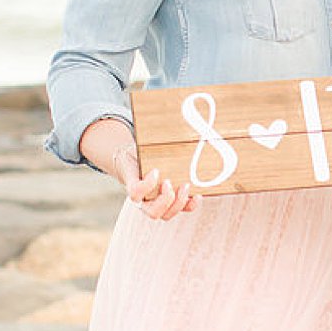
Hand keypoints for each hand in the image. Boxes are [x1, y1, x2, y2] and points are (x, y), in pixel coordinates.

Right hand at [80, 117, 199, 219]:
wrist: (138, 161)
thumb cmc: (138, 154)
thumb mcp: (136, 147)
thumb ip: (141, 142)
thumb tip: (151, 115)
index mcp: (133, 186)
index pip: (135, 193)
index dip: (145, 185)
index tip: (155, 170)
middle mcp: (144, 200)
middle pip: (152, 213)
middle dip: (164, 200)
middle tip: (170, 182)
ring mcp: (158, 203)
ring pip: (166, 215)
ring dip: (178, 203)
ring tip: (185, 185)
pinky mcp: (173, 201)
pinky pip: (182, 210)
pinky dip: (190, 205)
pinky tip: (198, 195)